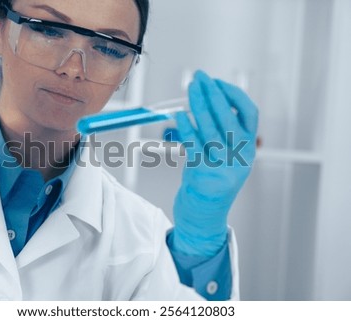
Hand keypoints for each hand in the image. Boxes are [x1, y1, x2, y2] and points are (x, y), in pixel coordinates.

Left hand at [170, 70, 257, 258]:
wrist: (204, 218)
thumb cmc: (211, 182)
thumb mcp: (226, 159)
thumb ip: (223, 135)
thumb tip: (206, 102)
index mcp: (249, 150)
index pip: (249, 114)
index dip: (234, 95)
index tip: (217, 82)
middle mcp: (240, 158)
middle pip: (228, 118)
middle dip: (213, 94)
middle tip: (199, 78)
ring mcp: (223, 168)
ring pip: (210, 129)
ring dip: (198, 106)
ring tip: (190, 89)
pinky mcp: (203, 176)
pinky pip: (194, 146)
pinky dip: (187, 128)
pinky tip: (180, 115)